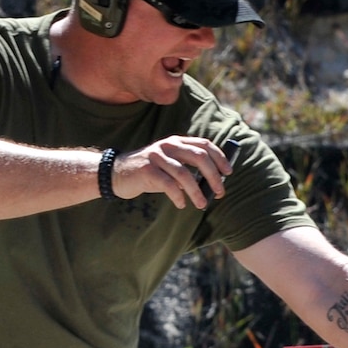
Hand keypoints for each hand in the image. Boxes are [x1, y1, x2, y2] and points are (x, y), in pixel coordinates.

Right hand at [114, 135, 232, 208]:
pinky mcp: (147, 170)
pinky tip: (181, 204)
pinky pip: (168, 184)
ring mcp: (156, 156)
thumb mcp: (172, 167)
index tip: (229, 173)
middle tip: (219, 192)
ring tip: (201, 205)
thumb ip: (190, 170)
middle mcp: (168, 145)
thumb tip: (215, 184)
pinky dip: (178, 196)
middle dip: (213, 176)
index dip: (220, 158)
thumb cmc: (151, 173)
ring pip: (184, 173)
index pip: (204, 145)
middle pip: (199, 157)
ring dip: (197, 192)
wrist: (118, 174)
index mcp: (177, 142)